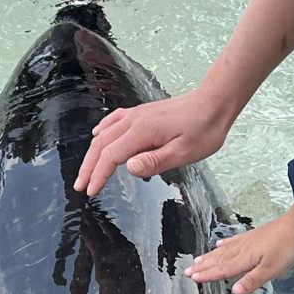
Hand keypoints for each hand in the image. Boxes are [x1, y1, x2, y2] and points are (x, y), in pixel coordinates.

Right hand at [79, 81, 238, 193]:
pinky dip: (102, 131)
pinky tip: (97, 136)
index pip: (111, 157)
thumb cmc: (204, 129)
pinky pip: (114, 120)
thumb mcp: (183, 152)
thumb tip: (128, 167)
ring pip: (105, 133)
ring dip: (92, 153)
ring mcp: (137, 114)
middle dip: (88, 167)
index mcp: (143, 132)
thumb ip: (154, 161)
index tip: (91, 191)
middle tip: (80, 186)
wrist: (214, 102)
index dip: (98, 175)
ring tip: (86, 171)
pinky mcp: (143, 112)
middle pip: (101, 145)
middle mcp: (135, 120)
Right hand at [189, 207, 293, 293]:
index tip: (193, 278)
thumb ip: (252, 280)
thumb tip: (235, 291)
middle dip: (203, 266)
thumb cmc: (287, 247)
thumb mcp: (271, 269)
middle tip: (188, 271)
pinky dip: (224, 244)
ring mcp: (247, 241)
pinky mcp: (254, 236)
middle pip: (218, 259)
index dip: (207, 274)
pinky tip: (219, 244)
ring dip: (209, 256)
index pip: (222, 269)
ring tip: (197, 260)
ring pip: (223, 251)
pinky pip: (234, 241)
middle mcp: (242, 249)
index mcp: (245, 258)